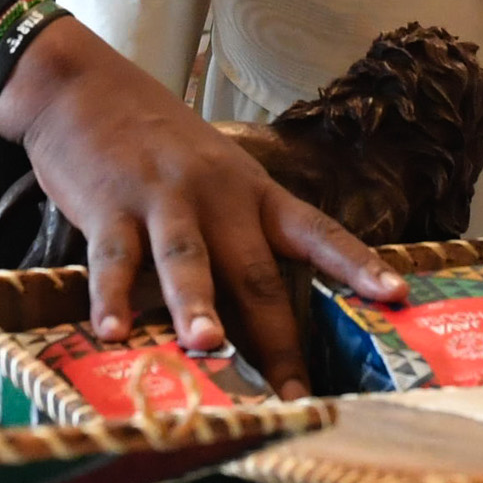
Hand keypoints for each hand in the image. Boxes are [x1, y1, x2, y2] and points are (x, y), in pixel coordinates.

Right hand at [0, 16, 398, 397]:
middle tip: (292, 395)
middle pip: (254, 269)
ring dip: (197, 306)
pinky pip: (112, 256)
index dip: (358, 263)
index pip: (318, 231)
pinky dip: (110, 296)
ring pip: (187, 259)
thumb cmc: (158, 147)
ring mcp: (162, 198)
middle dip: (277, 336)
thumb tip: (256, 317)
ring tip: (208, 348)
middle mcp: (217, 195)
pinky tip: (111, 332)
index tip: (396, 295)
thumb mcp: (215, 177)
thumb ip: (234, 236)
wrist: (86, 87)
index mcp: (253, 192)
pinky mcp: (109, 203)